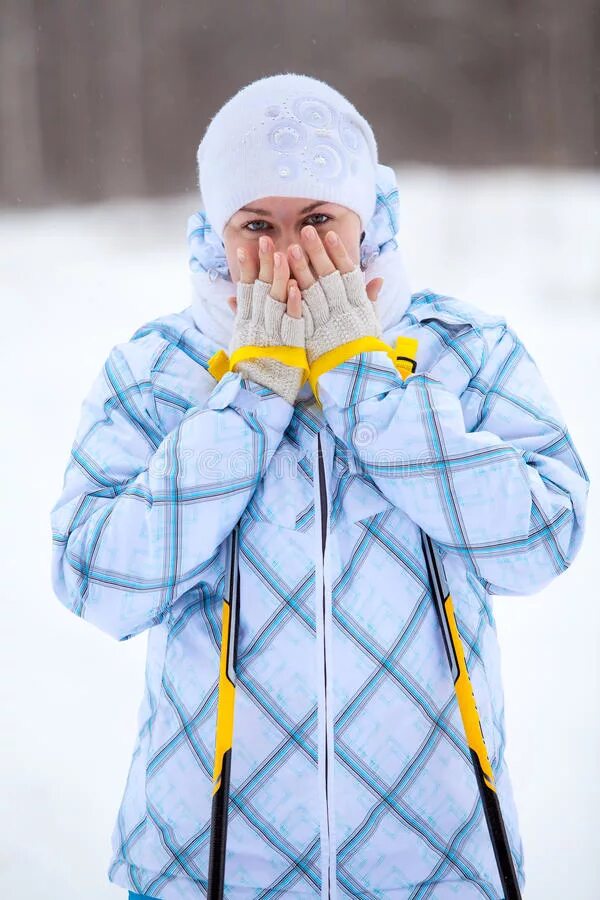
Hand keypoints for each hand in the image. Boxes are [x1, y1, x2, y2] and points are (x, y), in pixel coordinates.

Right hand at [226, 237, 305, 405]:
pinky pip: (292, 322)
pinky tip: (297, 287)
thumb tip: (230, 298)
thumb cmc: (251, 373)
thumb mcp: (242, 342)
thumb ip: (240, 317)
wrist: (256, 399)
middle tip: (264, 240)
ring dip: (279, 277)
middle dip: (262, 263)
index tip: (244, 247)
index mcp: (245, 324)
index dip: (246, 268)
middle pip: (260, 288)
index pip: (245, 290)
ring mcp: (272, 334)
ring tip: (283, 253)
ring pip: (276, 300)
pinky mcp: (288, 346)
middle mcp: (256, 326)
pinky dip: (293, 305)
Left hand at [286, 226, 384, 364]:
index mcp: (357, 306)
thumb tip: (378, 280)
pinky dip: (294, 300)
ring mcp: (325, 324)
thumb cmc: (362, 350)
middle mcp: (342, 311)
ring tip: (290, 249)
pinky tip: (285, 283)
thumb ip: (369, 301)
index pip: (348, 274)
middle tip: (305, 232)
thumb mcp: (370, 324)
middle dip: (316, 253)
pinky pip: (301, 315)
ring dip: (301, 270)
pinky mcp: (310, 337)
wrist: (352, 379)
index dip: (339, 253)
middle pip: (327, 277)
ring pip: (312, 292)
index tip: (330, 234)